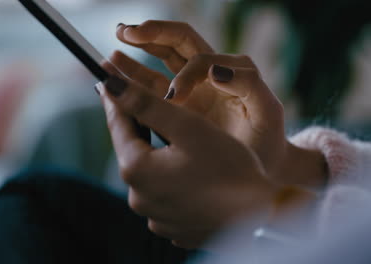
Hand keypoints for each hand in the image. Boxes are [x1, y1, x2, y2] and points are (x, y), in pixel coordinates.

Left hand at [96, 76, 273, 247]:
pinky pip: (165, 193)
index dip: (117, 99)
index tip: (110, 78)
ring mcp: (156, 216)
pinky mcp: (173, 225)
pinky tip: (190, 168)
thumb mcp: (188, 128)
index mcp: (138, 171)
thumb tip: (111, 86)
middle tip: (143, 101)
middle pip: (133, 149)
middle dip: (140, 125)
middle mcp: (140, 198)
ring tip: (172, 134)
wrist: (260, 216)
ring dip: (157, 152)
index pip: (118, 125)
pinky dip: (171, 176)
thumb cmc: (230, 168)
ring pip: (150, 172)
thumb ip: (146, 105)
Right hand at [108, 21, 325, 187]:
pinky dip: (132, 78)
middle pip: (176, 42)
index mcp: (228, 72)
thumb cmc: (266, 139)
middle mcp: (207, 76)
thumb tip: (215, 69)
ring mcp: (191, 91)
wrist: (261, 167)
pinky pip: (151, 87)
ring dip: (135, 53)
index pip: (197, 58)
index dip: (183, 74)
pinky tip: (113, 72)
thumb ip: (248, 84)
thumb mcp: (267, 111)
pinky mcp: (177, 109)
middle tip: (126, 31)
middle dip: (151, 34)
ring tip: (114, 49)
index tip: (175, 98)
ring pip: (159, 62)